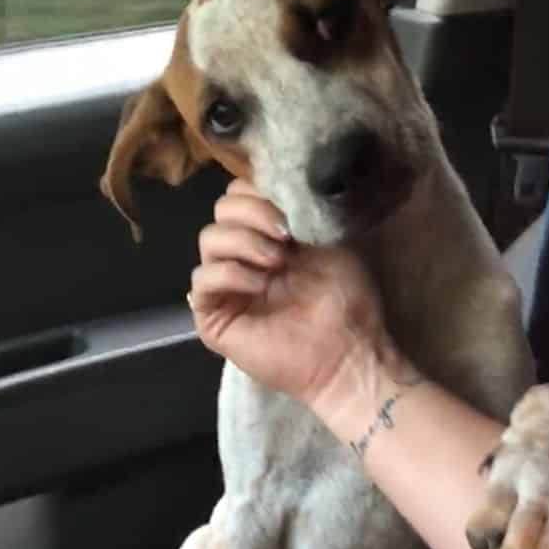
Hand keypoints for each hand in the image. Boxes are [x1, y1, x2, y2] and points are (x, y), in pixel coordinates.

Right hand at [189, 179, 395, 409]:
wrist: (347, 354)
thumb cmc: (345, 302)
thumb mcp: (328, 244)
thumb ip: (296, 217)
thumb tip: (272, 194)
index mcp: (266, 238)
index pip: (237, 198)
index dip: (256, 194)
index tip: (287, 213)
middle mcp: (241, 258)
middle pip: (219, 212)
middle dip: (251, 215)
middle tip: (283, 238)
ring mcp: (225, 287)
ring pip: (207, 239)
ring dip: (244, 243)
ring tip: (276, 264)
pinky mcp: (212, 317)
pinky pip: (201, 281)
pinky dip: (229, 274)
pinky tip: (258, 285)